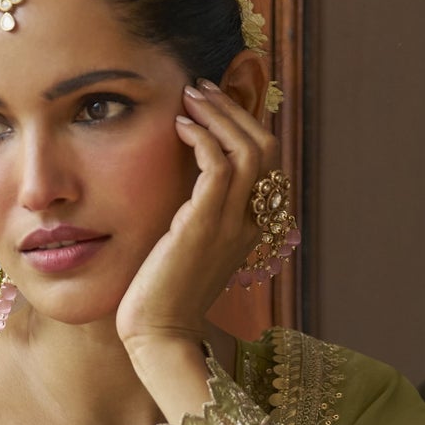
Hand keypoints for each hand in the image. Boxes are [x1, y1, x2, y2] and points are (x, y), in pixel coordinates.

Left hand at [115, 79, 277, 355]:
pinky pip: (219, 165)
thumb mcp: (185, 247)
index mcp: (250, 228)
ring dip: (219, 114)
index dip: (242, 125)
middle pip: (265, 148)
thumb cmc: (162, 297)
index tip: (210, 105)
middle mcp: (249, 224)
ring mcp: (231, 225)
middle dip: (234, 109)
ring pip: (248, 149)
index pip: (265, 162)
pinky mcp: (205, 226)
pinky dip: (201, 136)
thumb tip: (180, 179)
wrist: (158, 336)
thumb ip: (194, 214)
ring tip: (190, 95)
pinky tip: (178, 126)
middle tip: (201, 89)